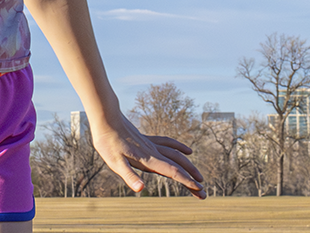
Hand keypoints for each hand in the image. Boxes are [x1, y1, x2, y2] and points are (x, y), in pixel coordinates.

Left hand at [91, 113, 205, 199]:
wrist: (105, 116)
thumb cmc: (108, 142)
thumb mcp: (115, 162)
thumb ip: (129, 176)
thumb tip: (141, 189)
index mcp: (149, 160)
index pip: (173, 172)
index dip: (187, 182)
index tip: (201, 191)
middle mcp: (153, 152)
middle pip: (178, 166)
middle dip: (191, 179)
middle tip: (204, 193)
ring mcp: (150, 144)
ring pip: (175, 155)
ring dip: (188, 166)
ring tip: (200, 176)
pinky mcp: (146, 139)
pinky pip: (167, 143)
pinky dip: (179, 147)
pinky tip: (186, 151)